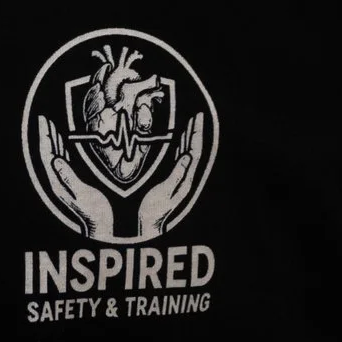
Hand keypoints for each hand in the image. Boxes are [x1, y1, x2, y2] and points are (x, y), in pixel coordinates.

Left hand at [36, 113, 114, 238]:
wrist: (103, 227)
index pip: (48, 155)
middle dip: (47, 137)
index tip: (44, 121)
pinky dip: (62, 151)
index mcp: (58, 183)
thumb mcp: (82, 193)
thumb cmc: (95, 211)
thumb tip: (55, 160)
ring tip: (52, 129)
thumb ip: (68, 177)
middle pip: (49, 155)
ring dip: (53, 142)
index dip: (45, 137)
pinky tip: (64, 147)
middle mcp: (59, 182)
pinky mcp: (73, 184)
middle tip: (45, 120)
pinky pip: (64, 163)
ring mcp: (65, 184)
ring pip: (56, 158)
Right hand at [133, 111, 206, 241]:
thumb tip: (188, 156)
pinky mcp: (170, 180)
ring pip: (186, 154)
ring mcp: (178, 179)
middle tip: (196, 115)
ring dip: (188, 138)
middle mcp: (184, 178)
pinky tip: (180, 142)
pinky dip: (181, 147)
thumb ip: (177, 175)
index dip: (195, 135)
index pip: (194, 152)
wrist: (145, 225)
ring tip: (190, 124)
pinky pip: (179, 159)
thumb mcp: (165, 193)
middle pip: (193, 151)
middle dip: (195, 133)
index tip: (196, 118)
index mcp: (185, 180)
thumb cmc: (152, 210)